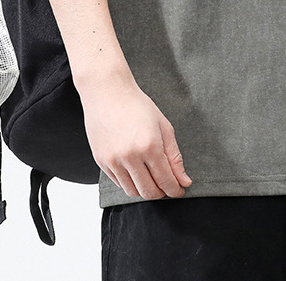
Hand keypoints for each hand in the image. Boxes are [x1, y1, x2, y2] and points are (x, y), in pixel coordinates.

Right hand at [79, 68, 191, 199]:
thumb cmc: (137, 105)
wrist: (108, 93)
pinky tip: (136, 170)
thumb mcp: (163, 126)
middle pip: (149, 191)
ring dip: (145, 189)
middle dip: (161, 193)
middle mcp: (130, 156)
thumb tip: (184, 181)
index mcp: (149, 146)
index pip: (165, 181)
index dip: (175, 190)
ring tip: (151, 177)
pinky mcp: (101, 161)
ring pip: (132, 191)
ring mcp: (113, 160)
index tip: (180, 190)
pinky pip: (119, 183)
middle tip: (167, 185)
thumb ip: (174, 156)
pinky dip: (130, 182)